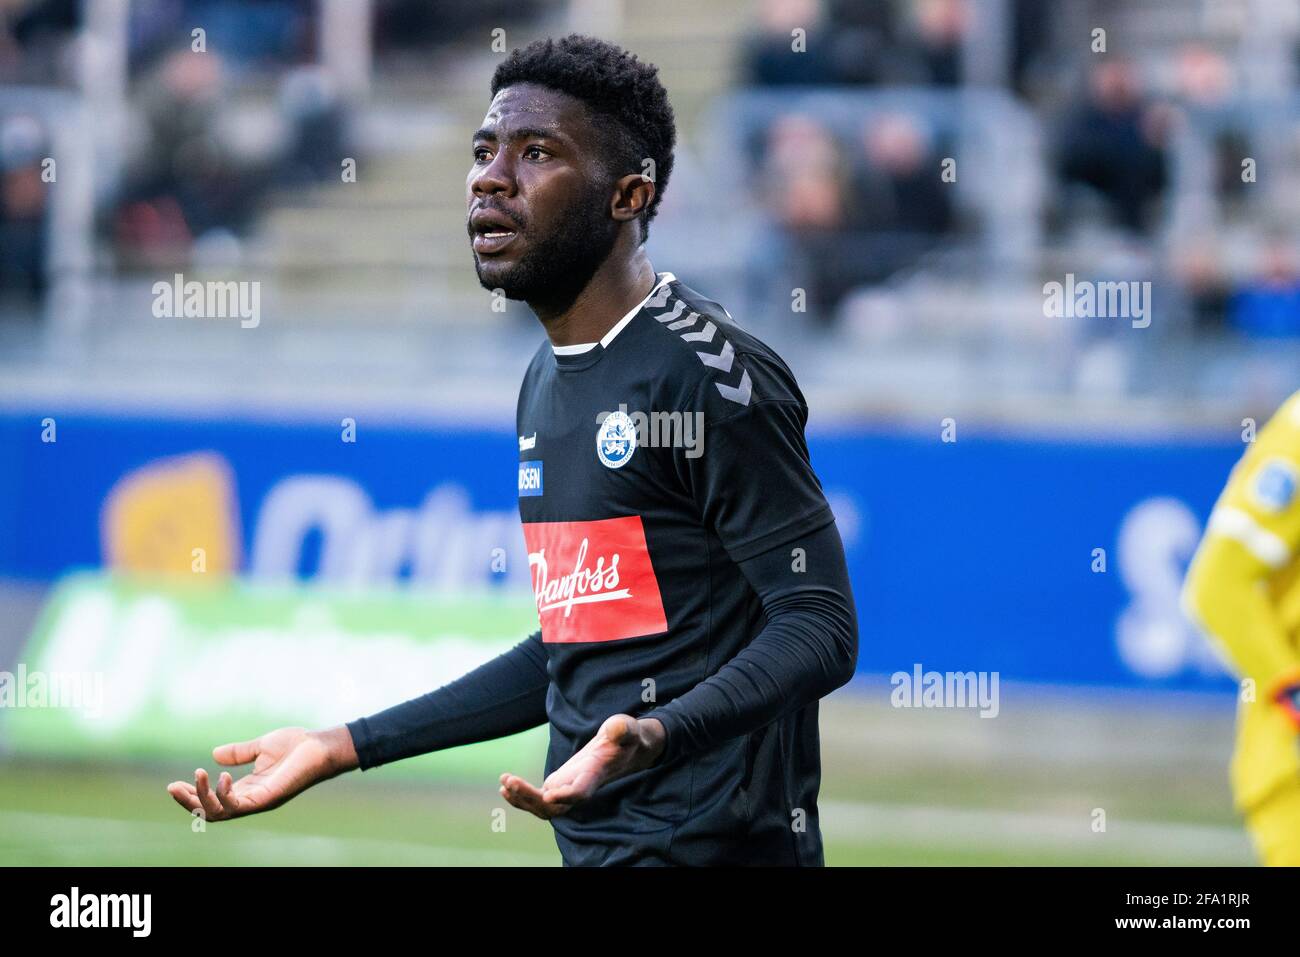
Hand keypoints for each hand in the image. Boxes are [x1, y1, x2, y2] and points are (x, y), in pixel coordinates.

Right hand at [166, 725, 357, 821]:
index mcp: (248, 788)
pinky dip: (226, 794)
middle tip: (172, 787)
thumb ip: (240, 752)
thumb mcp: (262, 746)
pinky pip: (240, 806)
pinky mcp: (270, 798)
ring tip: (195, 776)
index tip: (173, 784)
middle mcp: (251, 799)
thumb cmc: (298, 746)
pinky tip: (222, 777)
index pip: (213, 800)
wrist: (322, 745)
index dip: (192, 795)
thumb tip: (214, 754)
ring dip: (202, 798)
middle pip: (211, 812)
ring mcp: (260, 801)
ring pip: (221, 813)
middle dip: (189, 802)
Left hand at [500, 714, 664, 819]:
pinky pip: (538, 800)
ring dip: (522, 799)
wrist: (621, 751)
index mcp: (594, 776)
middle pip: (554, 806)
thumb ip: (623, 729)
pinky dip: (521, 796)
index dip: (565, 796)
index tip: (548, 794)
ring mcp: (567, 790)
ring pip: (543, 807)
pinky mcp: (559, 786)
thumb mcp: (627, 730)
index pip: (580, 792)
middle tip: (510, 781)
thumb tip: (617, 726)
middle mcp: (579, 789)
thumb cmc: (625, 738)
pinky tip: (505, 786)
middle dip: (531, 797)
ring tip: (504, 782)